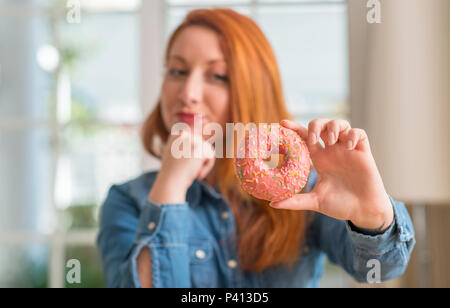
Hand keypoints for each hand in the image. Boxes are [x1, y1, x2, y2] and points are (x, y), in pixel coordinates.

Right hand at [148, 130, 215, 204]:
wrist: (170, 182)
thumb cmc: (172, 172)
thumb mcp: (175, 153)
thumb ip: (185, 144)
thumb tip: (199, 129)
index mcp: (176, 133)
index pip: (194, 139)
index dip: (192, 153)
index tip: (184, 164)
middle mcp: (184, 133)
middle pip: (202, 144)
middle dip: (199, 158)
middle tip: (188, 169)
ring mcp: (192, 140)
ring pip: (207, 149)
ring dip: (203, 162)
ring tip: (193, 171)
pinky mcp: (200, 147)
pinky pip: (211, 155)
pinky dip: (208, 166)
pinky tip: (198, 174)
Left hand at [270, 119, 393, 231]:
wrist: (363, 211)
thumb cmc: (340, 205)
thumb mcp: (315, 201)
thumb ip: (295, 201)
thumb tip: (272, 203)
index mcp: (320, 159)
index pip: (305, 137)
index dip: (294, 128)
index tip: (282, 123)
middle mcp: (332, 151)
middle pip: (322, 125)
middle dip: (316, 125)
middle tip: (314, 138)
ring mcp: (347, 150)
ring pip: (340, 124)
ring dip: (334, 127)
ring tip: (332, 141)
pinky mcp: (363, 152)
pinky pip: (359, 133)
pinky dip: (352, 135)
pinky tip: (349, 146)